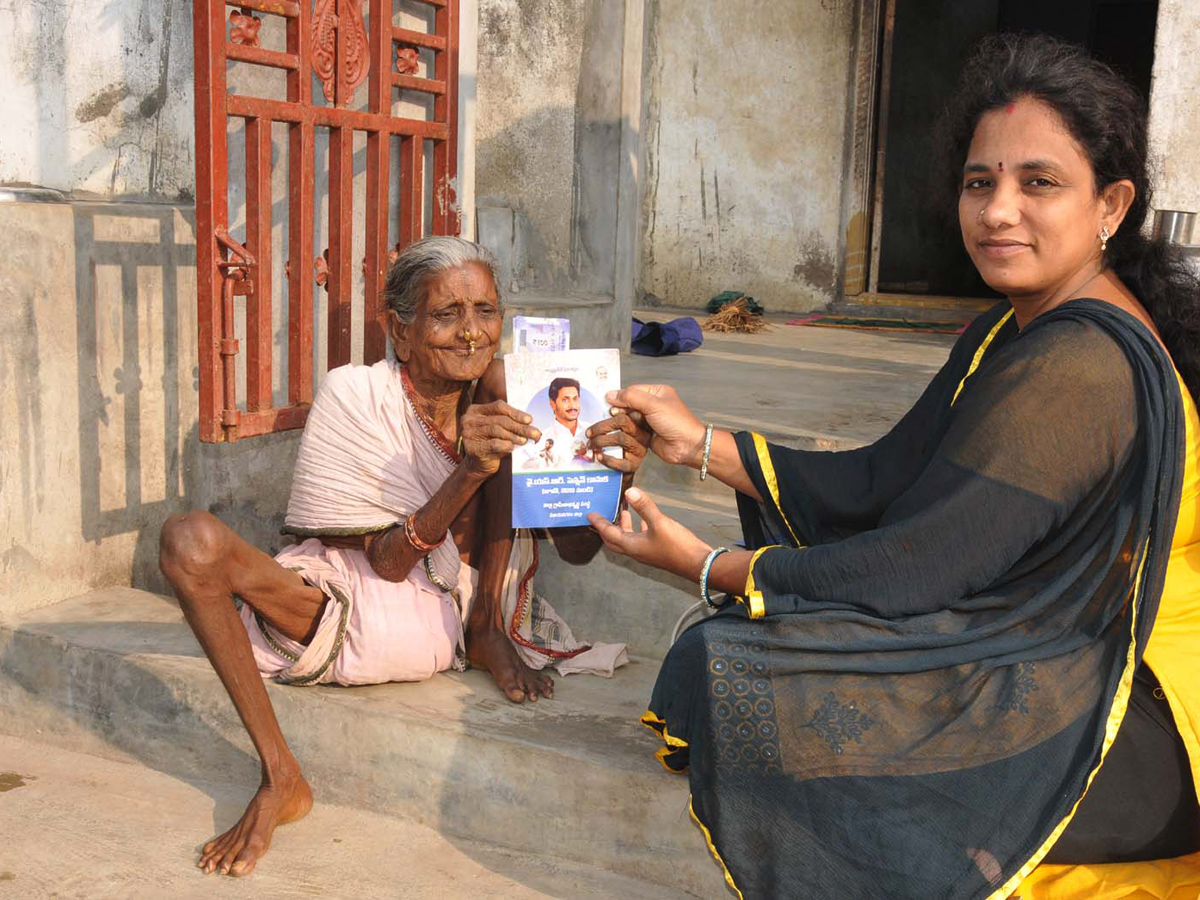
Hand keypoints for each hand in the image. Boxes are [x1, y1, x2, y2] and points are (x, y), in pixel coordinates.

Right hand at [459, 400, 540, 476]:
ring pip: (496, 430)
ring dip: (514, 436)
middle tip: (535, 433)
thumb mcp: (499, 428)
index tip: (529, 420)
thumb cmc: (492, 443)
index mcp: (475, 409)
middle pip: (500, 420)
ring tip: (525, 440)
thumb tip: (529, 422)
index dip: (515, 413)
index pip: (498, 407)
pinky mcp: (472, 448)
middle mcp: (468, 420)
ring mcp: (468, 434)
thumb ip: (509, 421)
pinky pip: (493, 444)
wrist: (480, 464)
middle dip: (519, 427)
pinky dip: (505, 445)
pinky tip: (512, 447)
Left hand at [585, 413, 649, 474]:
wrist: (619, 473)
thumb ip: (613, 419)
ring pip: (621, 438)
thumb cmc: (615, 448)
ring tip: (590, 445)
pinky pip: (621, 462)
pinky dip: (608, 459)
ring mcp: (639, 451)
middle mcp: (643, 436)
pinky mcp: (634, 466)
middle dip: (602, 426)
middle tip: (589, 433)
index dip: (618, 410)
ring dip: (601, 441)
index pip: (629, 412)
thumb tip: (605, 403)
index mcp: (639, 424)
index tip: (607, 411)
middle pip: (624, 422)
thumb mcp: (616, 430)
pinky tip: (599, 457)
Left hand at [587, 487, 710, 580]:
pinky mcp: (657, 549)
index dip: (599, 523)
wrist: (697, 564)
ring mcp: (647, 551)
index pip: (609, 534)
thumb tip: (629, 491)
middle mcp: (636, 550)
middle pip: (614, 540)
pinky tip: (643, 519)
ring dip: (623, 525)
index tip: (589, 514)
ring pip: (628, 538)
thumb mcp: (660, 523)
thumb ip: (644, 507)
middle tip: (600, 515)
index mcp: (631, 545)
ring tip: (623, 510)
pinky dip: (638, 527)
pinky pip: (641, 538)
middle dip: (606, 527)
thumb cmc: (677, 546)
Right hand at [604, 384, 705, 467]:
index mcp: (657, 393)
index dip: (621, 397)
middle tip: (614, 416)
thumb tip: (611, 394)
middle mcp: (652, 405)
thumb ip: (631, 397)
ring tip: (620, 426)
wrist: (687, 446)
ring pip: (628, 419)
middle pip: (629, 405)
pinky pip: (631, 431)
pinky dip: (627, 433)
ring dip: (624, 423)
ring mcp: (649, 420)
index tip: (609, 403)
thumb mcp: (653, 405)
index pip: (632, 391)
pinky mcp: (646, 434)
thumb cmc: (677, 422)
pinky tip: (624, 434)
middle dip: (621, 411)